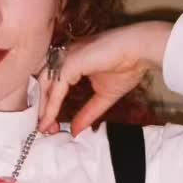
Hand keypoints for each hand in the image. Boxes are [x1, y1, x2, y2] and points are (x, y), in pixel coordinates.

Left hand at [37, 21, 172, 135]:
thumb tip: (75, 131)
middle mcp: (65, 57)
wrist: (141, 51)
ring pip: (45, 85)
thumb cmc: (127, 66)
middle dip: (42, 108)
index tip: (50, 125)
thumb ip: (87, 113)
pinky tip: (50, 118)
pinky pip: (55, 87)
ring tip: (44, 127)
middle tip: (44, 130)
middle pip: (43, 85)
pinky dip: (51, 104)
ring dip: (43, 108)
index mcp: (72, 61)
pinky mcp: (70, 62)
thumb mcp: (103, 97)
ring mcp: (66, 57)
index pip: (52, 84)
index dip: (48, 105)